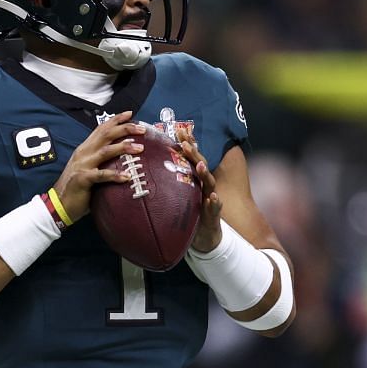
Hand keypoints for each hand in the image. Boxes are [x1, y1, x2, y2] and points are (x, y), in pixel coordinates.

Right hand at [52, 113, 142, 222]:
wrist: (58, 204)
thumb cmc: (77, 188)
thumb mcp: (88, 169)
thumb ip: (100, 161)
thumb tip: (121, 160)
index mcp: (85, 149)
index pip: (101, 129)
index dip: (115, 120)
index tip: (130, 114)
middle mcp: (84, 153)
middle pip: (106, 135)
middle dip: (124, 129)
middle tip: (141, 128)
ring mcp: (83, 165)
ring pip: (106, 151)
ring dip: (124, 147)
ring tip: (140, 148)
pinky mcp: (83, 179)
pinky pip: (102, 175)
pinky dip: (115, 175)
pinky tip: (127, 176)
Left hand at [174, 125, 224, 253]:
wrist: (205, 235)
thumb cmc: (191, 213)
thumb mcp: (180, 196)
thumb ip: (171, 183)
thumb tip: (151, 170)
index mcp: (196, 180)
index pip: (192, 159)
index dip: (188, 145)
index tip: (179, 131)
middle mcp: (204, 186)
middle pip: (200, 165)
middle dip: (194, 154)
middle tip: (185, 144)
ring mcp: (210, 198)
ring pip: (209, 183)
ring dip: (204, 173)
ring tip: (199, 165)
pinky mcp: (214, 214)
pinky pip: (215, 207)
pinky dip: (214, 202)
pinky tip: (212, 197)